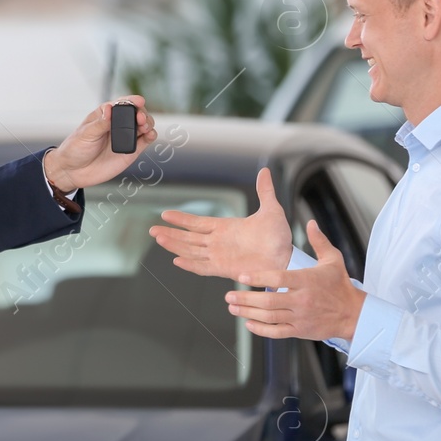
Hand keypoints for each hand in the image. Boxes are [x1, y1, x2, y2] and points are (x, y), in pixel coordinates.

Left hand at [42, 95, 157, 191]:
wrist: (73, 172)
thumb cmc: (75, 149)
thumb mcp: (85, 134)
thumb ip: (100, 123)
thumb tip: (110, 109)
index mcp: (106, 114)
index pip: (122, 104)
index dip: (132, 101)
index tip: (139, 100)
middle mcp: (118, 124)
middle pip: (136, 113)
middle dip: (142, 113)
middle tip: (141, 118)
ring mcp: (125, 137)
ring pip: (144, 125)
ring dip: (148, 123)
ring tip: (145, 127)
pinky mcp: (131, 151)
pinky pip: (145, 141)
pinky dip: (151, 136)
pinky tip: (150, 135)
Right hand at [150, 167, 291, 279]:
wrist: (287, 257)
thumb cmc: (279, 236)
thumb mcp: (271, 209)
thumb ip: (264, 191)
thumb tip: (264, 171)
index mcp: (225, 227)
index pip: (198, 223)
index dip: (182, 219)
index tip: (165, 214)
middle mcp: (218, 242)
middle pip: (189, 238)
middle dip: (171, 233)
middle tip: (152, 230)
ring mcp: (220, 256)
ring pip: (191, 251)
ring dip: (175, 245)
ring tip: (159, 239)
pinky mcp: (225, 269)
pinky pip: (203, 268)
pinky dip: (190, 265)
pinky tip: (177, 261)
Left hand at [224, 220, 364, 341]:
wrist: (354, 314)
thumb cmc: (341, 285)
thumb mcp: (333, 260)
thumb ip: (319, 241)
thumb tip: (311, 223)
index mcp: (307, 280)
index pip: (278, 278)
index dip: (258, 277)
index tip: (241, 276)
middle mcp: (302, 300)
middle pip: (269, 301)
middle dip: (246, 298)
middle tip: (228, 295)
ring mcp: (300, 317)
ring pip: (270, 317)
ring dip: (248, 313)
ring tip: (232, 307)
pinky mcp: (301, 331)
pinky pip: (277, 332)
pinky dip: (261, 329)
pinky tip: (248, 323)